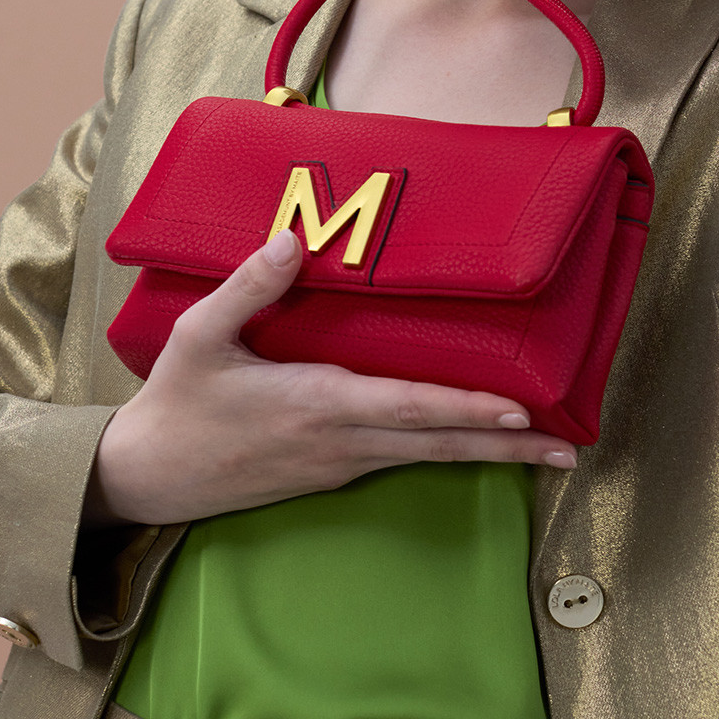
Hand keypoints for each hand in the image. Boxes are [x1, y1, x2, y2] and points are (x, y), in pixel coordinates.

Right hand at [85, 230, 577, 525]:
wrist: (149, 480)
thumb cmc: (177, 403)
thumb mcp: (200, 337)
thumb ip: (248, 287)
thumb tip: (293, 239)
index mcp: (316, 405)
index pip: (408, 409)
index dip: (466, 408)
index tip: (518, 410)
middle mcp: (341, 443)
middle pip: (438, 444)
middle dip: (506, 446)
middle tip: (569, 451)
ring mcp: (340, 465)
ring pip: (427, 457)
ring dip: (487, 454)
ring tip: (547, 452)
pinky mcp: (332, 475)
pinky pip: (402, 459)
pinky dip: (446, 450)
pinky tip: (475, 441)